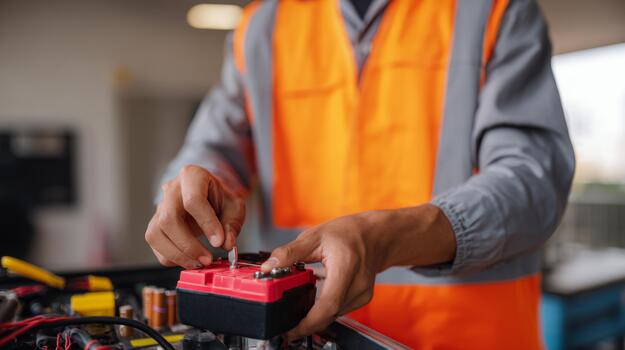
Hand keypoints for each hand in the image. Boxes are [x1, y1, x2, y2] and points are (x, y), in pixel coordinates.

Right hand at [145, 165, 245, 268]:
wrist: (209, 197)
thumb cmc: (220, 199)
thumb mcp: (234, 207)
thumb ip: (233, 224)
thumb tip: (226, 243)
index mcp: (192, 176)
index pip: (193, 200)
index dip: (206, 224)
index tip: (219, 241)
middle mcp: (171, 190)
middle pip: (169, 219)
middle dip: (188, 245)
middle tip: (207, 259)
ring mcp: (159, 207)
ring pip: (155, 234)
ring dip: (177, 254)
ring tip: (199, 262)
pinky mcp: (155, 224)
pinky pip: (155, 245)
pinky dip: (171, 257)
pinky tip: (189, 260)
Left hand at [261, 204, 455, 337]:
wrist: (377, 235)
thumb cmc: (349, 232)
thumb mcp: (315, 236)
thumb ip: (289, 253)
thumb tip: (268, 267)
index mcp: (346, 267)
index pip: (327, 305)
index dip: (308, 322)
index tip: (291, 330)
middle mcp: (358, 284)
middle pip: (328, 313)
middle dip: (306, 319)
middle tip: (288, 318)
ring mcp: (363, 294)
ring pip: (333, 313)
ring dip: (316, 310)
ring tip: (306, 292)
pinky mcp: (363, 298)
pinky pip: (339, 309)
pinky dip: (326, 304)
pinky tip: (321, 289)